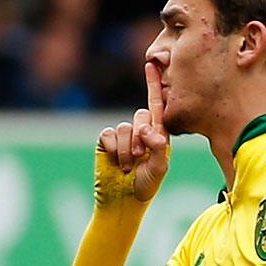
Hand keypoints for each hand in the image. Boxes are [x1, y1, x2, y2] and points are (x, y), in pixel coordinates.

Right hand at [94, 60, 170, 205]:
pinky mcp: (106, 141)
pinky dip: (114, 150)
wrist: (122, 201)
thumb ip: (159, 146)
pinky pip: (109, 134)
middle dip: (141, 137)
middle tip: (140, 158)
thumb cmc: (145, 186)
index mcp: (156, 134)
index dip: (153, 84)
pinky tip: (115, 163)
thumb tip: (148, 131)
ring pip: (124, 127)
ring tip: (128, 167)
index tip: (152, 64)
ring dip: (127, 150)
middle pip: (140, 116)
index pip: (156, 105)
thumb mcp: (160, 167)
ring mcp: (121, 136)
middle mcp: (139, 131)